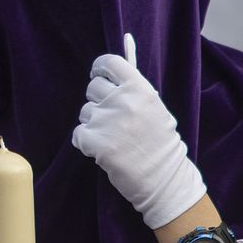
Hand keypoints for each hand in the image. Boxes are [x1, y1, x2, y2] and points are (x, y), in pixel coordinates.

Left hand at [71, 33, 205, 228]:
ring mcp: (107, 121)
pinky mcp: (94, 141)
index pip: (110, 63)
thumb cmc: (161, 145)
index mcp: (140, 89)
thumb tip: (110, 74)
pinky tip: (104, 151)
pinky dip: (86, 143)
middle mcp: (123, 100)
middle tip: (110, 117)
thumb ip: (134, 92)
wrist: (164, 179)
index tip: (98, 74)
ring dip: (93, 124)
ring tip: (113, 138)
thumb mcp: (155, 109)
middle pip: (93, 87)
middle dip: (98, 101)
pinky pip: (78, 134)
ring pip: (85, 112)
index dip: (100, 68)